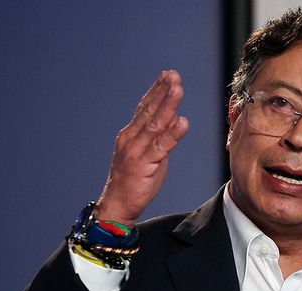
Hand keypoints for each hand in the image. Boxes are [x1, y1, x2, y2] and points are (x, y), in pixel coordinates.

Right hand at [96, 70, 189, 227]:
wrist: (118, 205)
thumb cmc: (135, 181)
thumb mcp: (150, 154)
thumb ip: (159, 136)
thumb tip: (174, 117)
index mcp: (131, 134)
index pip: (145, 107)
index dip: (157, 90)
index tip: (169, 75)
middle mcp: (130, 138)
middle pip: (149, 110)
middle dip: (163, 91)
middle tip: (174, 75)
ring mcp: (135, 151)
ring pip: (155, 124)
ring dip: (167, 105)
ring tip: (178, 89)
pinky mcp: (143, 165)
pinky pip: (160, 147)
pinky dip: (172, 134)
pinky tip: (182, 122)